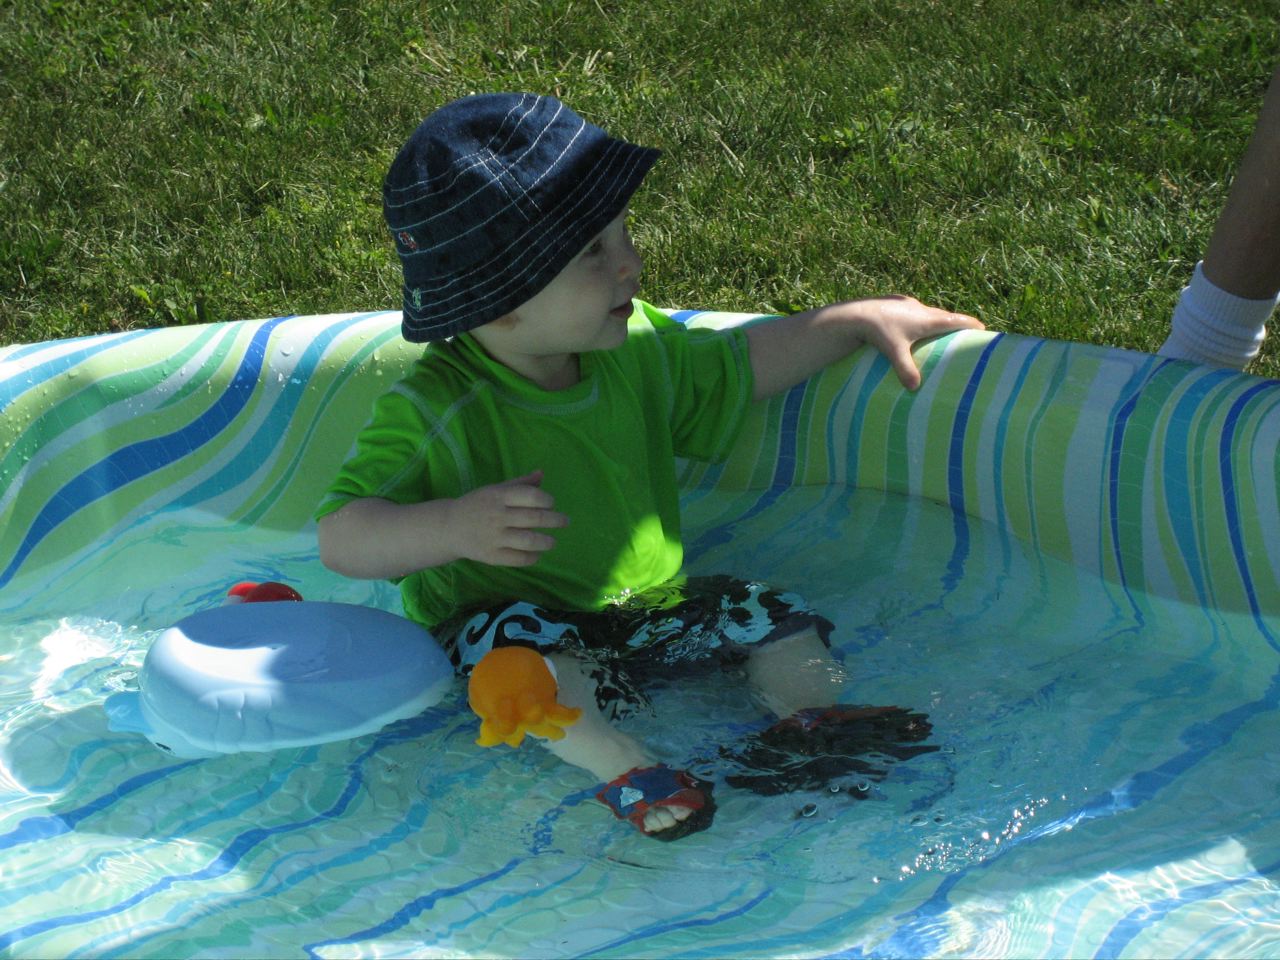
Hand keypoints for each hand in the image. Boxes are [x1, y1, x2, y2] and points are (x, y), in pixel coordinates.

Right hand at [450, 470, 568, 566]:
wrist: (448, 527)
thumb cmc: (477, 505)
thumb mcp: (495, 490)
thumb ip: (520, 483)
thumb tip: (542, 473)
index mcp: (498, 496)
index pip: (531, 496)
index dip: (547, 500)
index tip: (551, 504)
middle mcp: (497, 516)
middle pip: (534, 519)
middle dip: (555, 520)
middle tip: (564, 522)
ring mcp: (494, 537)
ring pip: (529, 541)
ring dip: (546, 542)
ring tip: (552, 542)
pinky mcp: (491, 556)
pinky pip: (518, 559)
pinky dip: (532, 557)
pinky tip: (536, 554)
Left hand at [840, 295, 983, 389]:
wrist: (855, 314)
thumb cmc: (877, 331)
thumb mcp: (894, 352)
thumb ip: (906, 369)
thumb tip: (916, 388)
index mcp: (927, 319)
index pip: (956, 320)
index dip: (971, 324)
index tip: (984, 330)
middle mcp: (921, 308)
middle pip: (945, 316)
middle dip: (955, 325)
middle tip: (964, 335)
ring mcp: (907, 304)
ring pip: (928, 314)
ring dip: (936, 323)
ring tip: (939, 335)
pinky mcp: (895, 304)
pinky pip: (913, 313)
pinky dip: (919, 321)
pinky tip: (910, 329)